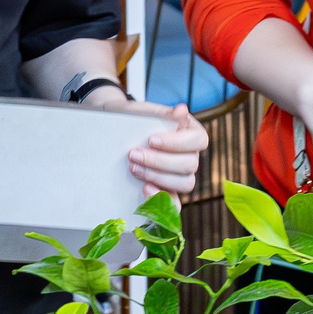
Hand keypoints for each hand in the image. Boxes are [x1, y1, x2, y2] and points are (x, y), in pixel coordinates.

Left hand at [84, 92, 207, 197]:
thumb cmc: (134, 119)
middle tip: (133, 154)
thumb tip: (182, 110)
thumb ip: (164, 113)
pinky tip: (145, 189)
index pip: (198, 140)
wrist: (114, 131)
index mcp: (191, 133)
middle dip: (159, 161)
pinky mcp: (168, 191)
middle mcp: (191, 155)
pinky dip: (162, 199)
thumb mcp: (145, 112)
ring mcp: (181, 175)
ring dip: (158, 177)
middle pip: (190, 164)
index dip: (177, 143)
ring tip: (134, 168)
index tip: (151, 139)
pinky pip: (175, 203)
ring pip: (185, 183)